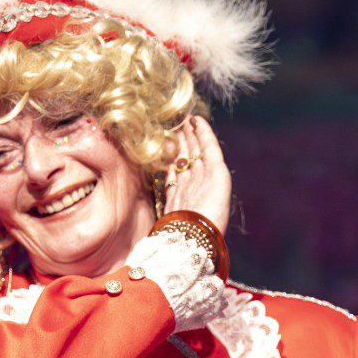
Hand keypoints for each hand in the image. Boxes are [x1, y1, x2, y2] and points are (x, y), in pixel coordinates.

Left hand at [162, 116, 231, 235]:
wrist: (194, 239)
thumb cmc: (176, 232)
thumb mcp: (158, 215)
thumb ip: (153, 204)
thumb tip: (139, 202)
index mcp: (182, 194)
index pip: (178, 168)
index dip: (173, 153)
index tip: (166, 137)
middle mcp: (195, 185)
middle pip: (189, 157)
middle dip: (184, 140)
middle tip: (179, 122)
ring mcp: (207, 179)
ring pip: (198, 150)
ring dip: (192, 133)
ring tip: (188, 118)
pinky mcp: (218, 174)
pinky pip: (210, 148)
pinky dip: (205, 134)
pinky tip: (198, 121)